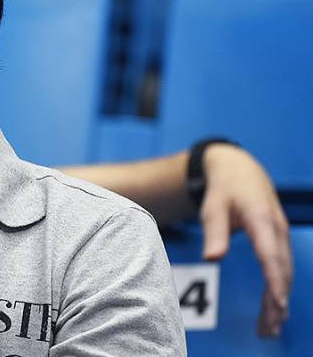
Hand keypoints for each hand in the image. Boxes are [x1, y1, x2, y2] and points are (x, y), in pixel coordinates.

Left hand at [201, 144, 291, 336]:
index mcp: (261, 218)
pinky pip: (281, 267)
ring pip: (284, 271)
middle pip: (281, 269)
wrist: (240, 169)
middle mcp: (276, 228)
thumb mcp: (213, 206)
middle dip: (278, 299)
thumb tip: (212, 258)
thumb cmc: (224, 189)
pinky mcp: (278, 240)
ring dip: (279, 299)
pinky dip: (278, 288)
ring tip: (270, 326)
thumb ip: (214, 232)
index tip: (277, 303)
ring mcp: (280, 234)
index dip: (275, 280)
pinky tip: (273, 308)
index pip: (271, 254)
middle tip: (270, 327)